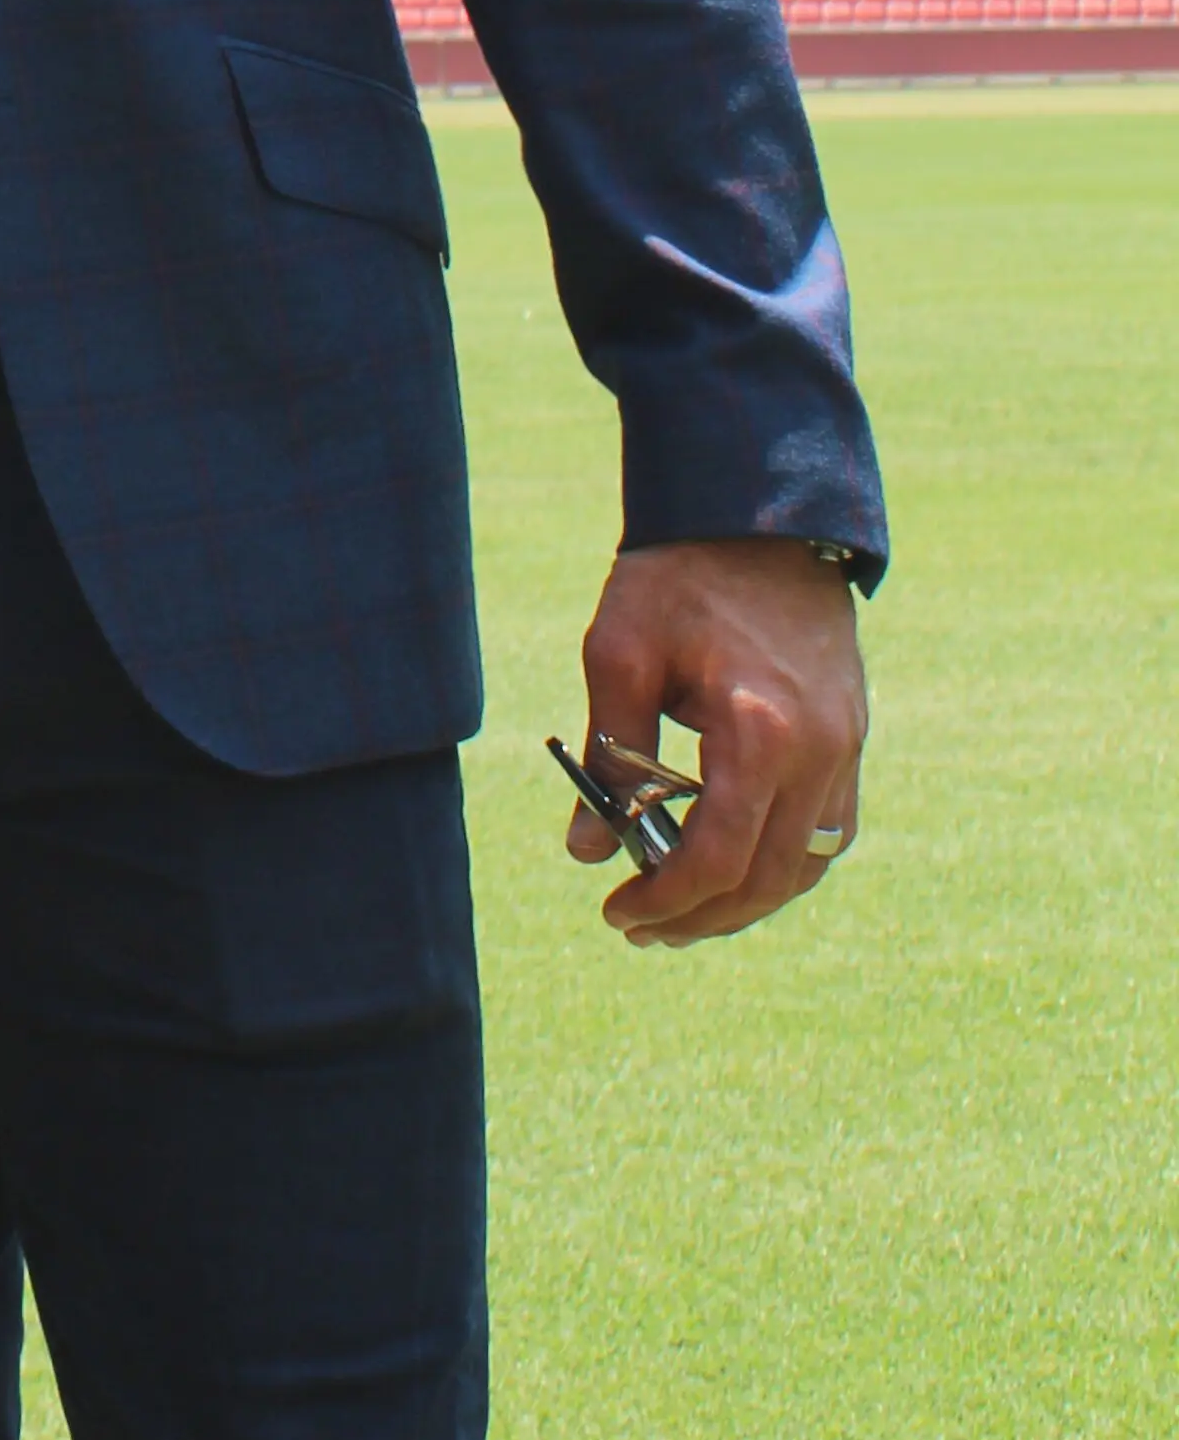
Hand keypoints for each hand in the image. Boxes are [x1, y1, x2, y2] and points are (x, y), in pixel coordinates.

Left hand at [572, 537, 865, 943]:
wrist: (759, 511)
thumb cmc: (680, 575)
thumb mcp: (620, 652)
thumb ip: (607, 755)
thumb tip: (587, 849)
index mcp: (761, 731)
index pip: (719, 858)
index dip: (665, 900)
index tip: (618, 914)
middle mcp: (819, 751)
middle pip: (769, 879)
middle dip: (702, 917)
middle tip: (642, 929)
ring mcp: (846, 747)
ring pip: (807, 865)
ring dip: (746, 901)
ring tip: (683, 912)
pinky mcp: (852, 736)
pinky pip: (828, 831)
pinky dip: (784, 864)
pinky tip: (736, 867)